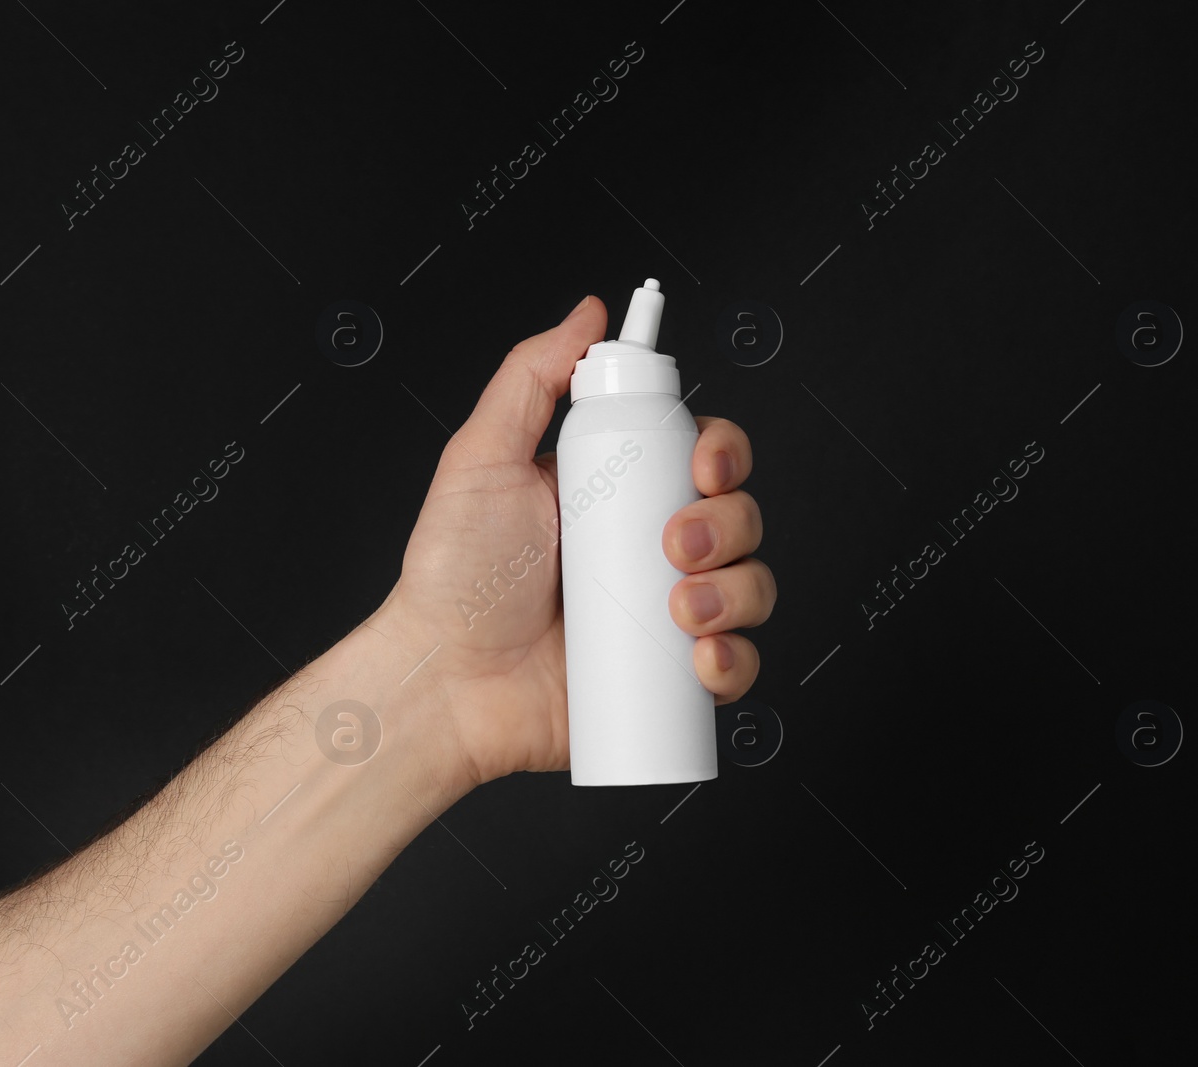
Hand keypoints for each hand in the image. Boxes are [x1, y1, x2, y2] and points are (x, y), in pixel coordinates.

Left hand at [371, 294, 775, 786]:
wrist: (445, 682)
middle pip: (739, 515)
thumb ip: (532, 377)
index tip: (706, 461)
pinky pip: (736, 664)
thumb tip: (587, 313)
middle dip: (729, 524)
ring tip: (677, 609)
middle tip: (674, 544)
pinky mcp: (667, 678)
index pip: (701, 453)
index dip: (722, 451)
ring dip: (737, 592)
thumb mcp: (482, 458)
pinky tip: (700, 658)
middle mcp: (647, 549)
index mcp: (616, 492)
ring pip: (752, 587)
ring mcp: (662, 615)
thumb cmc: (452, 576)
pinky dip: (735, 659)